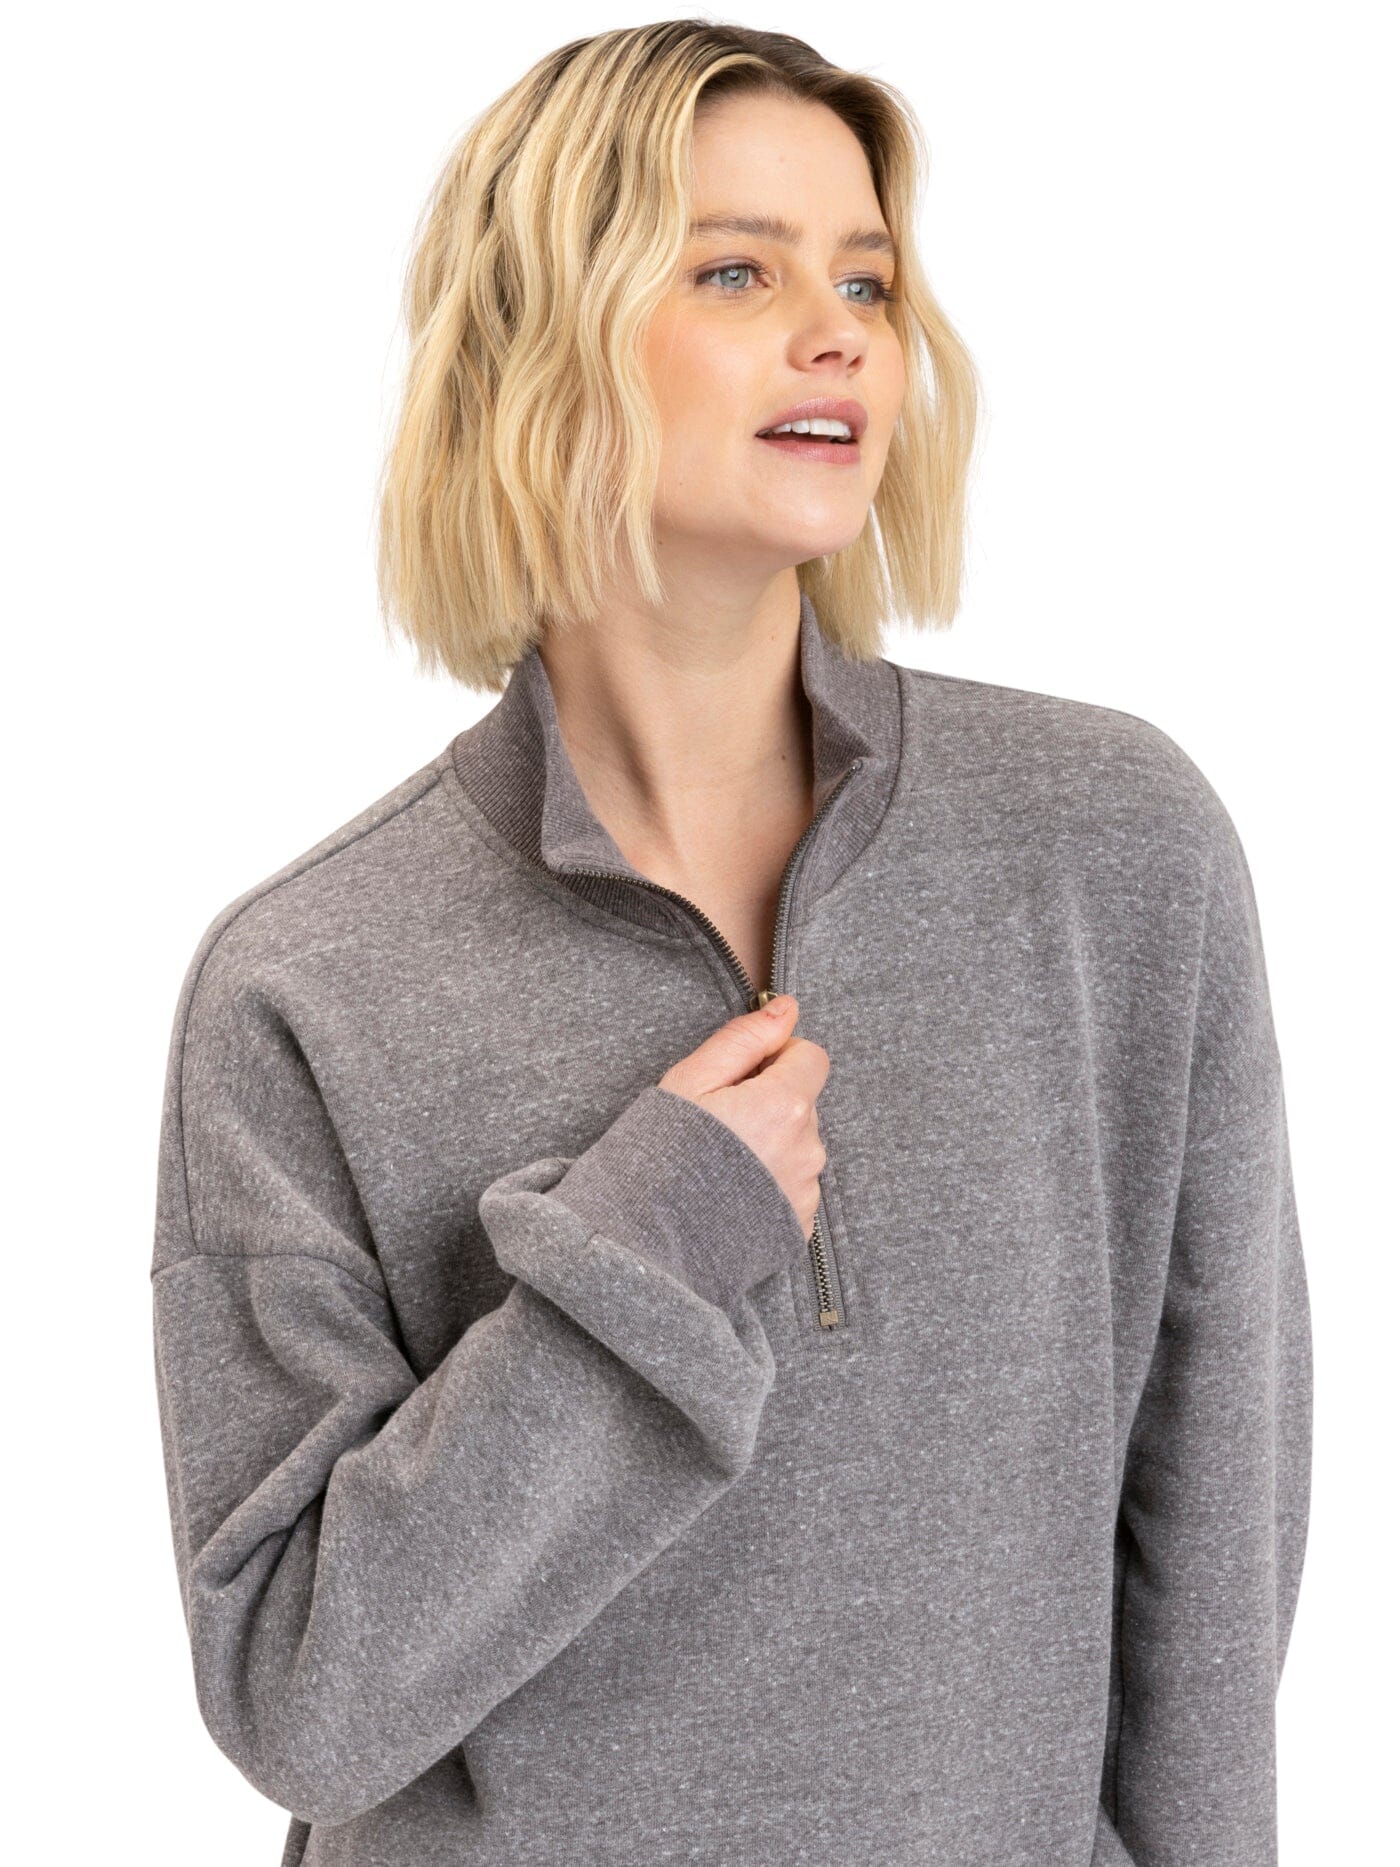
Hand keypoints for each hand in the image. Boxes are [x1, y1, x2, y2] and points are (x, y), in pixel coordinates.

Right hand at [658, 996, 828, 1240]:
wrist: (649, 1244)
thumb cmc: (662, 1155)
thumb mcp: (691, 1081)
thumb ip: (744, 1039)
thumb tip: (786, 1008)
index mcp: (786, 1106)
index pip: (811, 1057)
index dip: (777, 1057)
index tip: (741, 1076)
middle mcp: (808, 1149)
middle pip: (802, 1104)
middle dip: (770, 1102)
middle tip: (718, 1123)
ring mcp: (805, 1191)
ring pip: (798, 1146)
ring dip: (770, 1144)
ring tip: (720, 1164)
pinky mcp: (799, 1225)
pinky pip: (792, 1186)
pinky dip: (769, 1183)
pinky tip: (730, 1193)